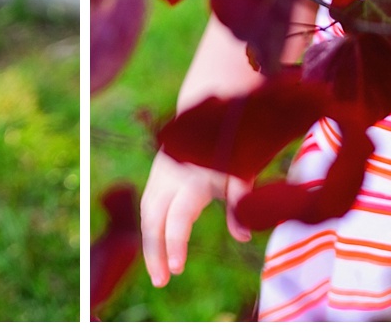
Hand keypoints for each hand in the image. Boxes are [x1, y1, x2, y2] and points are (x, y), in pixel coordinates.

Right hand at [139, 150, 252, 287]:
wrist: (211, 109)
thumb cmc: (233, 143)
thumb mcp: (243, 170)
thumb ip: (239, 202)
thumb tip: (243, 236)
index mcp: (194, 176)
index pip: (178, 217)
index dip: (175, 243)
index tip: (176, 268)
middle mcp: (172, 174)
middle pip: (153, 218)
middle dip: (154, 250)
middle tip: (161, 280)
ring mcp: (162, 171)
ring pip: (147, 211)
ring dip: (150, 242)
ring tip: (158, 271)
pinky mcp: (159, 171)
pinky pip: (149, 203)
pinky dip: (151, 227)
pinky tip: (157, 248)